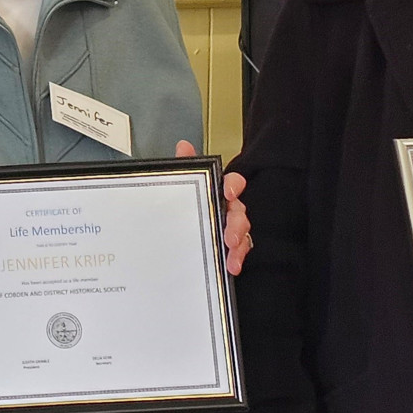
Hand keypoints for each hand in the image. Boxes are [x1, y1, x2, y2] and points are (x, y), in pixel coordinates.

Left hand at [175, 140, 250, 275]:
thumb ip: (184, 168)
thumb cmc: (182, 208)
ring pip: (242, 234)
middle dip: (237, 224)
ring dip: (239, 246)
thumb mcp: (179, 188)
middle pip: (239, 212)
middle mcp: (226, 210)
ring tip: (231, 258)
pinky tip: (232, 267)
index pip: (231, 183)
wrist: (170, 240)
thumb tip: (184, 146)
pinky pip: (238, 252)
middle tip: (230, 236)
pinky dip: (236, 259)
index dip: (232, 185)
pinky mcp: (228, 249)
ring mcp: (229, 229)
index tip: (227, 192)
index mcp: (216, 192)